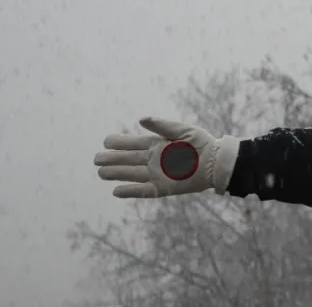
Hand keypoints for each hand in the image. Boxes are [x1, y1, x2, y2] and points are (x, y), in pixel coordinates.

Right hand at [95, 117, 239, 197]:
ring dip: (117, 174)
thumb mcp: (183, 131)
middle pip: (129, 160)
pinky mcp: (163, 188)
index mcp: (158, 145)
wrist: (215, 163)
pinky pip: (143, 191)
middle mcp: (154, 160)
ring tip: (100, 172)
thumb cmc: (202, 144)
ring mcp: (157, 174)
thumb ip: (162, 126)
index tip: (106, 141)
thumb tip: (141, 119)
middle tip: (96, 158)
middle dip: (113, 159)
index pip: (134, 143)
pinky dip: (130, 191)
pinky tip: (116, 191)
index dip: (120, 142)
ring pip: (132, 174)